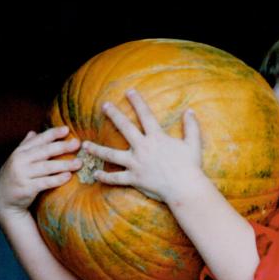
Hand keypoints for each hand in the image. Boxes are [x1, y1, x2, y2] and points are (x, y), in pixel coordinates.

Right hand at [0, 126, 81, 219]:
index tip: (67, 129)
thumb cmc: (14, 177)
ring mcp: (23, 174)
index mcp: (20, 151)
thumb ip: (26, 146)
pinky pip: (45, 182)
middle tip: (77, 143)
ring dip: (64, 164)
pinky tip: (68, 176)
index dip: (53, 133)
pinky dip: (57, 179)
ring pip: (47, 167)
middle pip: (44, 151)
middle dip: (62, 146)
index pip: (39, 140)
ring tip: (79, 163)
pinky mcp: (26, 188)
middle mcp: (20, 160)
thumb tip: (33, 132)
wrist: (2, 199)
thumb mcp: (17, 160)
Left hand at [82, 89, 204, 203]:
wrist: (185, 188)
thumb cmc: (190, 167)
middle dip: (114, 115)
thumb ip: (191, 127)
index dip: (137, 102)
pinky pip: (116, 178)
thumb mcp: (193, 144)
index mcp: (156, 137)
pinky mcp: (134, 179)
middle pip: (124, 128)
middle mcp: (143, 148)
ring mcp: (136, 164)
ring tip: (85, 144)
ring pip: (112, 155)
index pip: (145, 115)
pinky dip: (105, 177)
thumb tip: (190, 111)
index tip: (129, 91)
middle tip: (104, 106)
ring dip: (97, 149)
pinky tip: (95, 175)